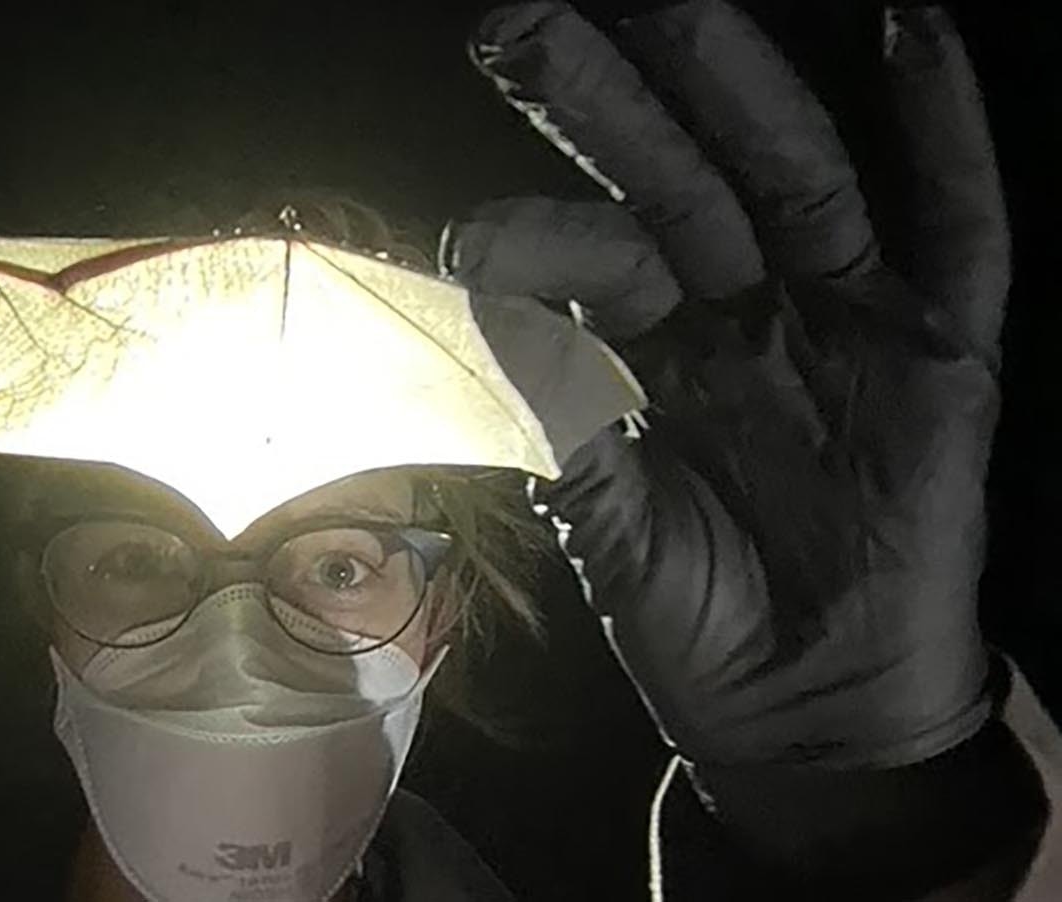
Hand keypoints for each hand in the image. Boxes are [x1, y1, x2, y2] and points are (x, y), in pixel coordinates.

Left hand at [452, 0, 1004, 775]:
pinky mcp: (937, 352)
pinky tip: (914, 35)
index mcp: (647, 352)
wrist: (806, 710)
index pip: (586, 262)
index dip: (535, 241)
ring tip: (674, 10)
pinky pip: (956, 226)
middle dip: (598, 105)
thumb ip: (557, 420)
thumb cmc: (696, 617)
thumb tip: (493, 310)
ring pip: (788, 179)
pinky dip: (946, 131)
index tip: (475, 247)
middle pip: (669, 183)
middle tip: (515, 29)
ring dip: (733, 91)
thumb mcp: (602, 521)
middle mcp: (738, 314)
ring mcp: (840, 321)